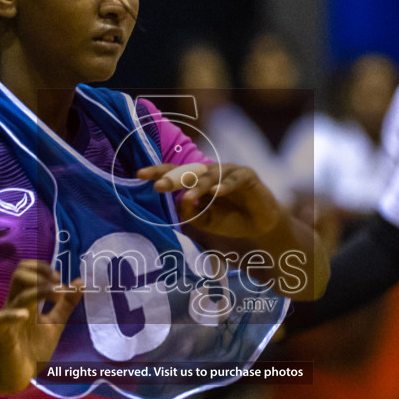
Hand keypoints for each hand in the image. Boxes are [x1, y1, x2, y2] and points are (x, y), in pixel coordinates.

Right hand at [0, 261, 83, 393]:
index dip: (42, 267)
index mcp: (26, 300)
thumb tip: (79, 281)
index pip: (25, 269)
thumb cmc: (34, 348)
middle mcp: (16, 304)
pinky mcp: (3, 334)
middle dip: (40, 274)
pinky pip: (1, 318)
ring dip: (39, 290)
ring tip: (56, 299)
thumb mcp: (55, 323)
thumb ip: (66, 303)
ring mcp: (9, 318)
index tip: (59, 280)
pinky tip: (26, 315)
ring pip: (17, 293)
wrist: (21, 375)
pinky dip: (14, 313)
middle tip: (57, 286)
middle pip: (19, 274)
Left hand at [136, 161, 283, 238]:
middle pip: (188, 170)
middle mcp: (210, 171)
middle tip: (159, 186)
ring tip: (187, 196)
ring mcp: (228, 171)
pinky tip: (216, 193)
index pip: (173, 172)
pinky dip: (225, 185)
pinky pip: (234, 179)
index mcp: (196, 179)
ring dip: (198, 185)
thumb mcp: (203, 221)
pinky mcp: (247, 176)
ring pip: (210, 175)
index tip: (139, 175)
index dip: (158, 172)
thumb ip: (189, 212)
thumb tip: (179, 200)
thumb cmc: (229, 221)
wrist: (259, 227)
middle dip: (173, 178)